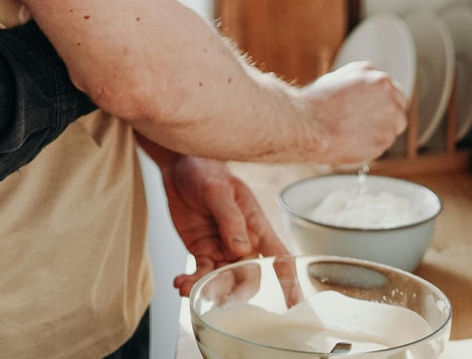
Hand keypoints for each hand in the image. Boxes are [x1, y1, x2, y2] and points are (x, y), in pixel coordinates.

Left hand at [135, 138, 287, 297]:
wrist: (180, 167)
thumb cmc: (207, 172)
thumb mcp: (218, 191)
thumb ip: (230, 219)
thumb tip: (240, 248)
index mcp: (257, 227)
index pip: (279, 258)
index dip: (289, 282)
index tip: (293, 304)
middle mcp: (244, 244)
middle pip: (248, 278)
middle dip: (233, 292)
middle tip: (215, 296)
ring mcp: (222, 250)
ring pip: (220, 279)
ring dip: (205, 288)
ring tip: (185, 288)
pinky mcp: (202, 252)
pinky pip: (199, 273)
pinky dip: (189, 281)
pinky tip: (179, 283)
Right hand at [301, 60, 408, 164]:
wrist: (308, 125)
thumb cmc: (314, 104)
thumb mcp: (335, 80)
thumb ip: (356, 83)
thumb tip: (361, 91)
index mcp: (375, 76)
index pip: (390, 89)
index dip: (379, 100)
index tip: (369, 109)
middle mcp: (387, 92)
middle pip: (398, 106)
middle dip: (386, 114)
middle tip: (365, 124)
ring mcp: (389, 115)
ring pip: (394, 127)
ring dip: (380, 131)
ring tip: (354, 134)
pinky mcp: (386, 138)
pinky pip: (383, 144)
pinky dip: (371, 145)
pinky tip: (351, 142)